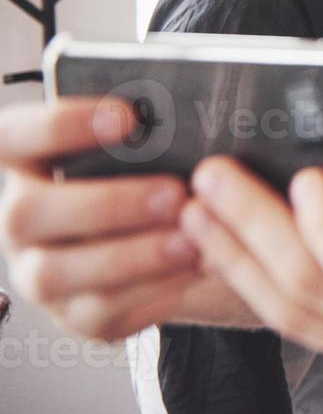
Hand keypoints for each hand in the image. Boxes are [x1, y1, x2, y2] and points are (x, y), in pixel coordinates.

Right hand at [0, 98, 202, 339]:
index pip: (9, 137)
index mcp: (27, 161)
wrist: (171, 234)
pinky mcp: (73, 314)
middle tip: (174, 195)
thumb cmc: (155, 172)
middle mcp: (19, 219)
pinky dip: (153, 290)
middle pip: (25, 213)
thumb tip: (192, 119)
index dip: (58, 125)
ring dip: (130, 256)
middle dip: (106, 204)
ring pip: (55, 272)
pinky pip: (99, 312)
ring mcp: (38, 272)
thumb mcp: (150, 147)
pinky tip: (196, 267)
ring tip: (191, 241)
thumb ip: (154, 133)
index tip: (127, 117)